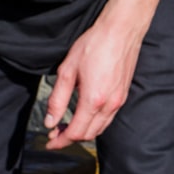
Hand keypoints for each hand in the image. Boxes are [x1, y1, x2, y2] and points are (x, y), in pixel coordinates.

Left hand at [44, 16, 141, 149]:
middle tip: (55, 133)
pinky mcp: (123, 95)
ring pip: (100, 128)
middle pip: (89, 134)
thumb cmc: (95, 45)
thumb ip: (58, 99)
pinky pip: (108, 118)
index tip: (50, 141)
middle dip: (71, 138)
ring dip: (84, 131)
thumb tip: (51, 120)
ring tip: (68, 125)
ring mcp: (119, 101)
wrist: (121, 32)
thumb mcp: (67, 71)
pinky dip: (95, 123)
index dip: (61, 140)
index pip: (77, 132)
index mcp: (94, 99)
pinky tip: (84, 114)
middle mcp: (110, 104)